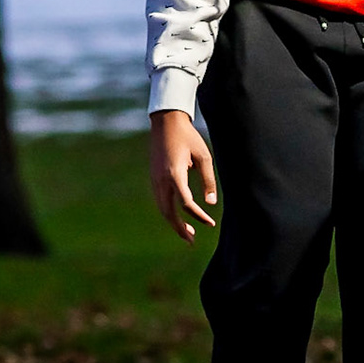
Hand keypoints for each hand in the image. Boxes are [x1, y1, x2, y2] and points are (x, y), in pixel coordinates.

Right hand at [149, 109, 217, 243]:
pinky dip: (168, 212)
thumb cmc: (188, 137)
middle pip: (168, 212)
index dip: (198, 216)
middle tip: (192, 240)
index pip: (186, 203)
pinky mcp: (153, 177)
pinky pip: (159, 200)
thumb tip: (210, 204)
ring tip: (187, 232)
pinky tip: (178, 216)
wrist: (165, 122)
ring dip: (173, 222)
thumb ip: (208, 180)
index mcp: (175, 173)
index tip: (210, 223)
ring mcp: (155, 179)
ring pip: (162, 208)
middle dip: (180, 228)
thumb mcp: (203, 156)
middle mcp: (161, 179)